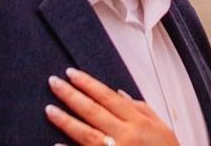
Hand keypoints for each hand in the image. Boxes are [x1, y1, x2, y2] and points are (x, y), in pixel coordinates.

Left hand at [45, 68, 179, 145]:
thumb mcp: (160, 126)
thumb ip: (140, 108)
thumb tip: (119, 94)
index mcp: (136, 122)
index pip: (107, 96)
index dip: (88, 84)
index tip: (72, 73)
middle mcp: (124, 136)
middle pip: (93, 111)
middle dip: (71, 95)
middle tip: (54, 82)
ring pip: (85, 134)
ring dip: (66, 121)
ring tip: (49, 109)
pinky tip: (56, 145)